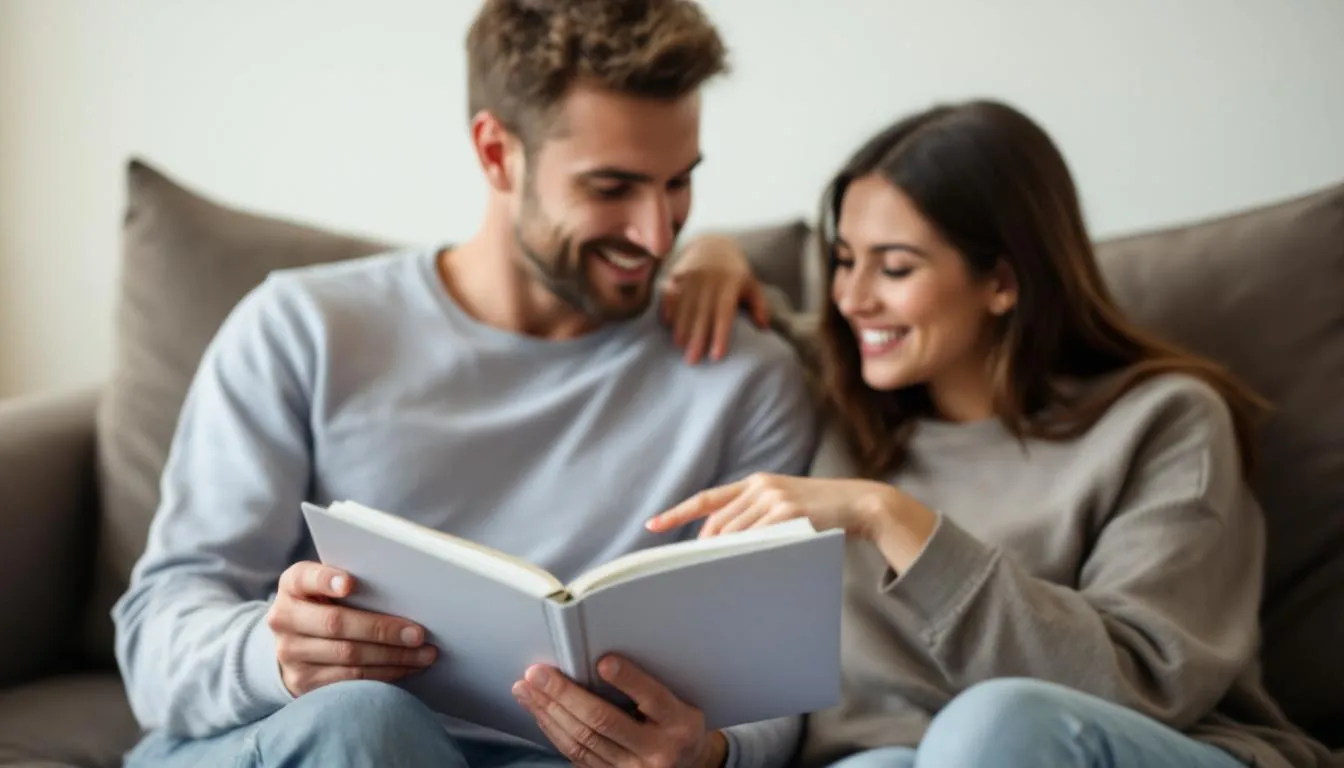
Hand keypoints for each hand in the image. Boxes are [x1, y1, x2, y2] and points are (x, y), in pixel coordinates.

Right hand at [267, 561, 436, 695]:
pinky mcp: (303, 682)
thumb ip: (351, 583)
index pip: (305, 577)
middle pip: (336, 624)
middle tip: (418, 633)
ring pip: (348, 656)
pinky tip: (407, 667)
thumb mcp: (326, 586)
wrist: (293, 642)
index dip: (327, 580)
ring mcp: (290, 654)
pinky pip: (350, 680)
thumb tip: (403, 588)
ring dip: (393, 656)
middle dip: (382, 629)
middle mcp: (284, 619)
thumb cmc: (325, 604)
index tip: (351, 583)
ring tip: (424, 653)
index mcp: (292, 586)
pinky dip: (384, 674)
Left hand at [513, 655, 727, 767]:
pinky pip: (576, 755)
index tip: (603, 662)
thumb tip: (600, 659)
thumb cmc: (679, 724)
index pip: (652, 698)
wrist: (689, 765)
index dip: (628, 680)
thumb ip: (649, 687)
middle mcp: (657, 751)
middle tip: (538, 673)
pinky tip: (541, 712)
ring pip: (583, 740)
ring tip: (528, 689)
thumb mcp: (681, 703)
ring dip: (549, 712)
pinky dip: (554, 730)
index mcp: (679, 724)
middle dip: (565, 695)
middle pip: (604, 722)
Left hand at [647, 473, 938, 571]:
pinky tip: (744, 573)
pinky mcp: (789, 513)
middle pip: (717, 525)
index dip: (677, 513)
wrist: (861, 504)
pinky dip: (746, 558)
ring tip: (714, 582)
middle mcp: (760, 487)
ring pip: (734, 536)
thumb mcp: (784, 508)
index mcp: (754, 483)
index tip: (652, 526)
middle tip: (690, 575)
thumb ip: (756, 520)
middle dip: (702, 551)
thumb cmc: (821, 514)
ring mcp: (774, 499)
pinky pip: (757, 541)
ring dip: (723, 560)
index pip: (707, 500)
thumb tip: (722, 548)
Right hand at [661, 233, 769, 363]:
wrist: (713, 244)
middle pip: (702, 314)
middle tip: (692, 360)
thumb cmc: (734, 272)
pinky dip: (668, 309)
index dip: (720, 336)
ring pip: (685, 306)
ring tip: (680, 346)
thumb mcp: (752, 284)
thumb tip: (764, 328)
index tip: (716, 356)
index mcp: (730, 285)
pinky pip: (670, 294)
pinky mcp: (677, 273)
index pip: (724, 314)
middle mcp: (710, 281)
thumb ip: (759, 306)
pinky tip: (668, 325)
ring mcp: (692, 276)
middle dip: (697, 338)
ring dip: (681, 327)